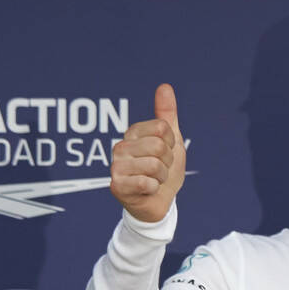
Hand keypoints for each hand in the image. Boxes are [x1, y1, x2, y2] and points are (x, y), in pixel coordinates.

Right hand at [110, 84, 184, 222]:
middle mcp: (120, 146)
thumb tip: (164, 86)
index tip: (166, 153)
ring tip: (154, 180)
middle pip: (159, 146)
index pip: (163, 128)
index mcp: (133, 132)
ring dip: (162, 177)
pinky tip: (147, 191)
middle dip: (168, 162)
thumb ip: (166, 114)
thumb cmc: (164, 171)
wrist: (159, 203)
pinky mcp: (117, 186)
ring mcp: (116, 166)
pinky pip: (146, 183)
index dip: (172, 144)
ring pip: (154, 165)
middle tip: (160, 170)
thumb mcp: (171, 141)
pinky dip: (154, 189)